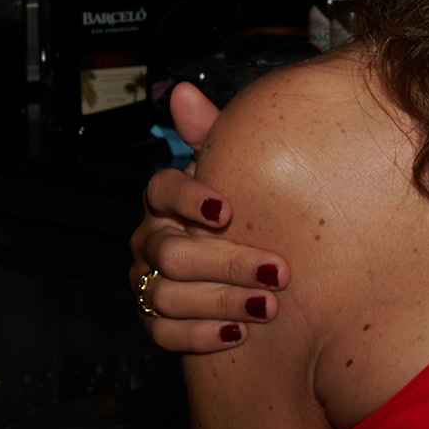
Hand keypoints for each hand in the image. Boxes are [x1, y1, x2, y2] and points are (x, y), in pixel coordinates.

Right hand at [130, 82, 289, 352]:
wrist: (247, 260)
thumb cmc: (242, 205)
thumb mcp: (233, 167)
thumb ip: (214, 133)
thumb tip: (183, 92)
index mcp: (167, 200)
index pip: (161, 190)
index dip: (190, 198)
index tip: (229, 210)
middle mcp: (150, 240)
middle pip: (173, 253)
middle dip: (228, 263)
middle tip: (280, 271)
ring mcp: (148, 281)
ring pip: (167, 296)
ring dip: (222, 301)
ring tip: (269, 307)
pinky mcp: (155, 320)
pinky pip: (162, 333)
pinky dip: (199, 335)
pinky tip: (237, 333)